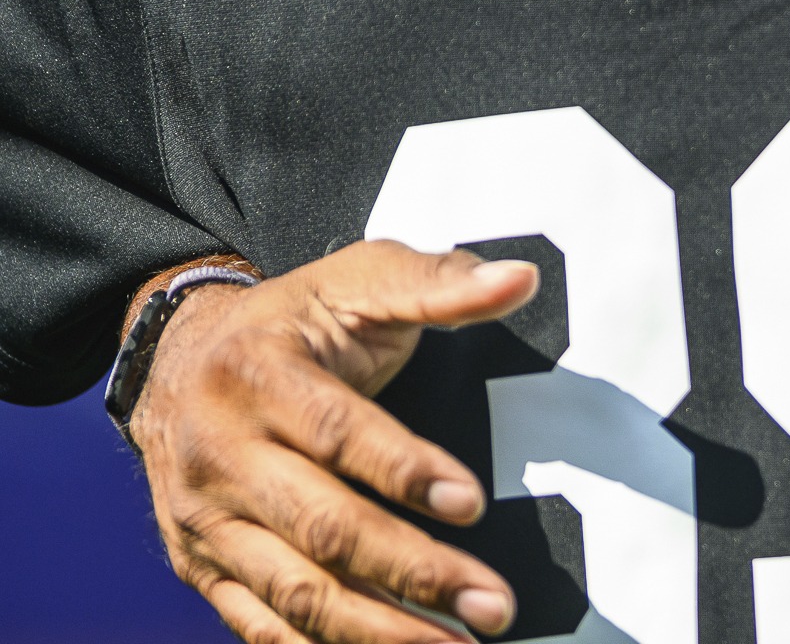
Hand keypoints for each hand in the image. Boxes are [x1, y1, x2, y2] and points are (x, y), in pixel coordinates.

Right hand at [130, 242, 538, 643]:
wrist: (173, 361)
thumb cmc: (289, 322)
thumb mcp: (354, 281)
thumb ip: (436, 283)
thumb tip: (518, 279)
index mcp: (259, 378)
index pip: (338, 434)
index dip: (405, 469)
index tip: (470, 502)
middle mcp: (222, 455)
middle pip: (323, 528)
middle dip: (414, 572)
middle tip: (493, 604)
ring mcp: (205, 520)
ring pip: (294, 591)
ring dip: (379, 630)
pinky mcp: (200, 564)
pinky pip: (258, 622)